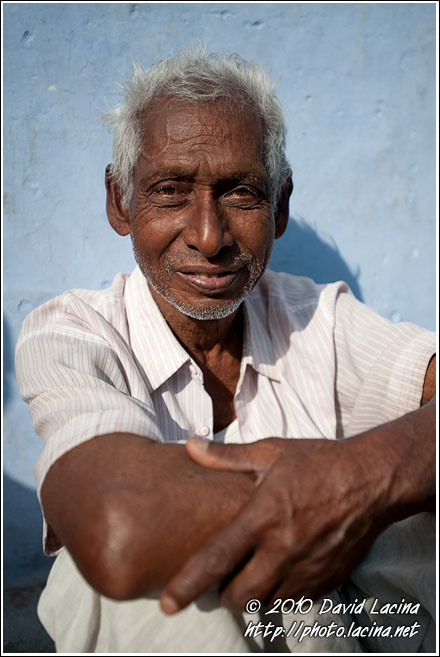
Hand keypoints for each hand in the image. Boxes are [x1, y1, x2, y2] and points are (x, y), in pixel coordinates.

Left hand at [160, 434, 389, 613]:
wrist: (373, 478)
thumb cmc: (319, 462)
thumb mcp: (272, 452)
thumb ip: (227, 456)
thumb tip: (190, 445)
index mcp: (264, 515)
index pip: (218, 558)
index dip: (189, 584)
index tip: (168, 604)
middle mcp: (284, 548)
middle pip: (241, 595)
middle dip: (224, 594)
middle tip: (223, 577)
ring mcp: (309, 567)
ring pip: (268, 603)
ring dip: (253, 596)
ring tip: (251, 574)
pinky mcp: (328, 579)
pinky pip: (296, 601)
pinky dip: (282, 594)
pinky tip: (281, 572)